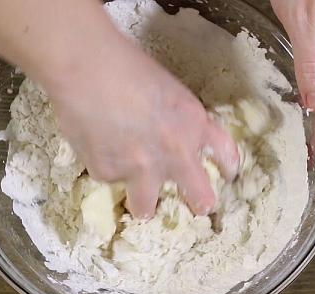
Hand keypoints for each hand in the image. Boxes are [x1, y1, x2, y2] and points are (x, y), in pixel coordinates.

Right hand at [47, 31, 238, 218]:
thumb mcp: (169, 91)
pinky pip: (109, 179)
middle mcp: (176, 155)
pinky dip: (104, 167)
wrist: (85, 67)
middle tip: (192, 206)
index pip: (227, 156)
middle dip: (199, 205)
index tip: (226, 176)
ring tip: (130, 191)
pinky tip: (94, 143)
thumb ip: (178, 121)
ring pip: (145, 207)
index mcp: (195, 125)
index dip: (228, 169)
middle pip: (201, 199)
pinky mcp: (109, 174)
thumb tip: (170, 138)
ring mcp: (142, 170)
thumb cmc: (126, 65)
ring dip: (141, 202)